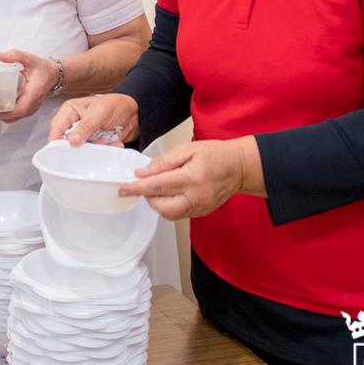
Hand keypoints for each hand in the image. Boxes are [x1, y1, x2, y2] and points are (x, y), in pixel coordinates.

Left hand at [0, 49, 57, 122]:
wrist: (53, 75)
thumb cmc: (42, 68)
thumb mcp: (29, 59)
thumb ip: (16, 55)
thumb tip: (0, 56)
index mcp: (34, 93)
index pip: (20, 109)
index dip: (6, 112)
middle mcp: (33, 104)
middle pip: (14, 116)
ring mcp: (31, 109)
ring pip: (14, 118)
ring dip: (0, 116)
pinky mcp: (28, 109)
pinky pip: (16, 116)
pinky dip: (5, 114)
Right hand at [48, 93, 138, 144]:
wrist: (134, 113)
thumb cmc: (115, 105)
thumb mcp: (99, 112)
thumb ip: (85, 126)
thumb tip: (72, 141)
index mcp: (70, 111)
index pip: (57, 127)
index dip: (55, 140)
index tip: (57, 152)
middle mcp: (74, 123)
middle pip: (66, 141)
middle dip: (78, 146)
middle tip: (90, 146)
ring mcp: (84, 134)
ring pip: (81, 149)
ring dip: (94, 148)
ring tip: (106, 140)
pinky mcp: (94, 142)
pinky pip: (93, 151)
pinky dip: (103, 150)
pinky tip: (112, 143)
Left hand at [117, 137, 263, 219]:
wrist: (239, 167)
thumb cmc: (217, 155)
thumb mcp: (188, 149)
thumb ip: (164, 162)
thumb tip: (143, 173)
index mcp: (192, 178)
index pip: (158, 186)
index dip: (137, 188)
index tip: (123, 189)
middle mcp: (196, 197)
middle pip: (162, 207)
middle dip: (147, 197)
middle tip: (144, 185)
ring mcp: (200, 208)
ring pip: (169, 214)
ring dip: (157, 203)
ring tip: (159, 187)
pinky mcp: (201, 213)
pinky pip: (178, 215)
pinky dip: (168, 206)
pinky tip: (170, 193)